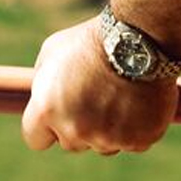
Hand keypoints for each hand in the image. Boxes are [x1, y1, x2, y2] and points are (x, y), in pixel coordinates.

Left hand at [22, 17, 178, 154]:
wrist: (144, 35)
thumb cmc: (95, 40)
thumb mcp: (54, 52)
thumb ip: (42, 84)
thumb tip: (40, 100)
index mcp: (46, 111)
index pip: (36, 139)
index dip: (48, 127)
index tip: (61, 114)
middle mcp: (74, 130)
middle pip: (71, 144)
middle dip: (80, 126)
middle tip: (97, 96)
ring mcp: (107, 138)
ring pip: (103, 146)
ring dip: (109, 129)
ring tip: (121, 96)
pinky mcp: (138, 139)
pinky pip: (134, 143)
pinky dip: (139, 128)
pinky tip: (142, 102)